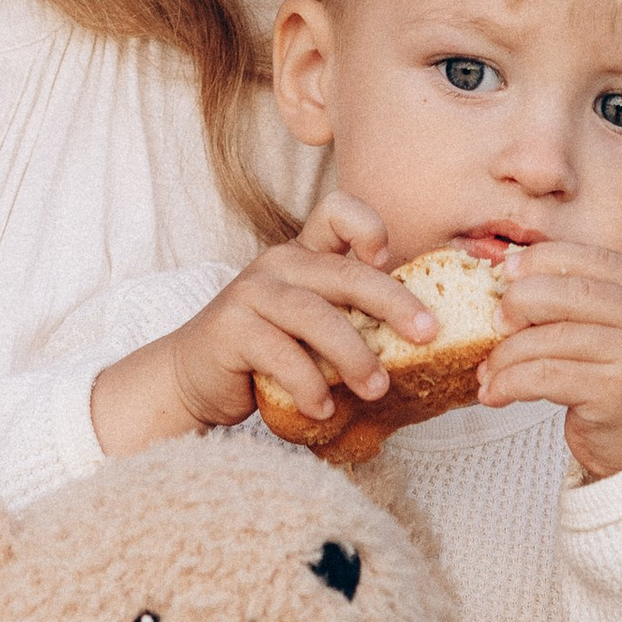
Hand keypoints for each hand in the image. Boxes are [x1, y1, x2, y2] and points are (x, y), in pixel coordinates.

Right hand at [91, 208, 431, 453]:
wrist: (193, 377)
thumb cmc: (268, 355)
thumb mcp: (313, 328)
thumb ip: (354, 320)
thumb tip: (427, 344)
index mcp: (304, 255)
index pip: (336, 211)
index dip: (367, 226)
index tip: (390, 260)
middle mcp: (278, 264)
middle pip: (345, 273)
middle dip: (393, 303)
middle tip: (427, 335)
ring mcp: (251, 293)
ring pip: (315, 316)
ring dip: (353, 355)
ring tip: (378, 389)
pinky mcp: (229, 329)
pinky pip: (280, 354)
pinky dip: (309, 385)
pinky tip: (323, 409)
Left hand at [484, 241, 621, 477]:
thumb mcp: (617, 334)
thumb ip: (582, 301)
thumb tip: (509, 274)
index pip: (591, 258)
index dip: (540, 260)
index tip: (505, 273)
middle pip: (569, 293)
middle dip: (518, 304)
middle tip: (494, 324)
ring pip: (551, 338)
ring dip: (507, 355)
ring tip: (488, 371)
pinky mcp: (617, 393)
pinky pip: (545, 376)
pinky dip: (510, 382)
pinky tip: (495, 394)